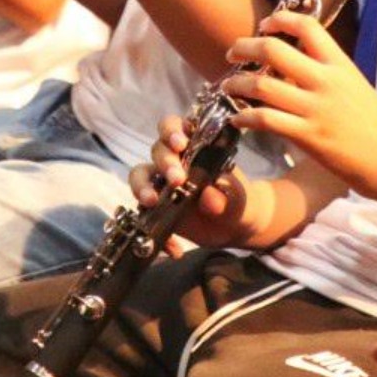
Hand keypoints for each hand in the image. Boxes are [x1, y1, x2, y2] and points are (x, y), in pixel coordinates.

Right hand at [126, 113, 258, 248]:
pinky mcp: (156, 209)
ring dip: (142, 186)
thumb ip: (225, 195)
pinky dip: (156, 231)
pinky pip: (145, 214)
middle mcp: (173, 161)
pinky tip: (175, 249)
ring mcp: (161, 184)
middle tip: (177, 179)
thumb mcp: (237, 197)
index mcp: (193, 146)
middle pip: (157, 150)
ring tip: (152, 201)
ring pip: (140, 175)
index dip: (172, 130)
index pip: (175, 127)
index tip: (180, 143)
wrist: (235, 224)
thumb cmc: (237, 198)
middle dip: (165, 162)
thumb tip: (210, 198)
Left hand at [221, 10, 376, 194]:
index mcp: (340, 65)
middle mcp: (326, 81)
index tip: (264, 25)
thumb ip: (328, 71)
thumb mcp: (355, 86)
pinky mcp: (307, 137)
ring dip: (237, 83)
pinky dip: (244, 116)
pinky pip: (265, 119)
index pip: (307, 26)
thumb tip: (299, 58)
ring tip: (227, 85)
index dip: (280, 19)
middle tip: (232, 52)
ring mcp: (315, 109)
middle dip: (245, 47)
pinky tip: (237, 118)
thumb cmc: (376, 126)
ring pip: (262, 85)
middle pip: (274, 50)